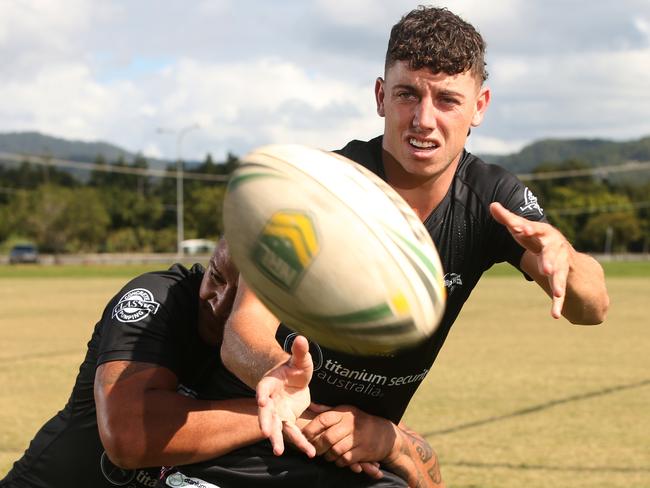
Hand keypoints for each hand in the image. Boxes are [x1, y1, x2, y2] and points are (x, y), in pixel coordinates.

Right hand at [256, 335, 314, 456]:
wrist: (295, 381)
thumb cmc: (294, 368)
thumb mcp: (300, 360)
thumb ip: (299, 351)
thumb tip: (301, 337)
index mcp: (269, 383)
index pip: (263, 388)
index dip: (261, 394)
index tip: (260, 401)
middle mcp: (269, 401)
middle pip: (265, 413)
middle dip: (265, 423)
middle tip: (266, 433)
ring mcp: (277, 413)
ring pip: (276, 428)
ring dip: (277, 440)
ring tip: (278, 452)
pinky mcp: (288, 421)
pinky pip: (293, 434)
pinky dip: (301, 443)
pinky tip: (311, 453)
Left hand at [302, 404, 396, 477]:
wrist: (385, 434)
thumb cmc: (361, 422)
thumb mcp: (346, 411)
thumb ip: (327, 410)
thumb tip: (311, 405)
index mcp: (344, 413)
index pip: (323, 419)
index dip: (311, 429)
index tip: (303, 436)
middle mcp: (351, 424)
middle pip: (327, 438)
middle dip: (317, 447)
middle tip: (313, 450)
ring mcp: (358, 438)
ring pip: (335, 450)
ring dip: (328, 456)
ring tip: (326, 455)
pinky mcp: (364, 450)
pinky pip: (346, 459)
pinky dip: (339, 462)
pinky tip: (339, 459)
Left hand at [490, 202, 574, 318]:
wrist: (562, 249)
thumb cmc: (536, 237)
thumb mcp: (522, 228)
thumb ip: (508, 218)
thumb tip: (492, 205)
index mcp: (545, 233)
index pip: (536, 230)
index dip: (528, 229)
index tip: (520, 229)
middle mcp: (556, 248)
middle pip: (553, 254)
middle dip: (550, 260)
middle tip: (546, 268)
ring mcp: (562, 264)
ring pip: (561, 274)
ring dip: (558, 283)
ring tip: (557, 293)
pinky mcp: (563, 280)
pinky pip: (562, 293)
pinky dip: (558, 304)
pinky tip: (555, 315)